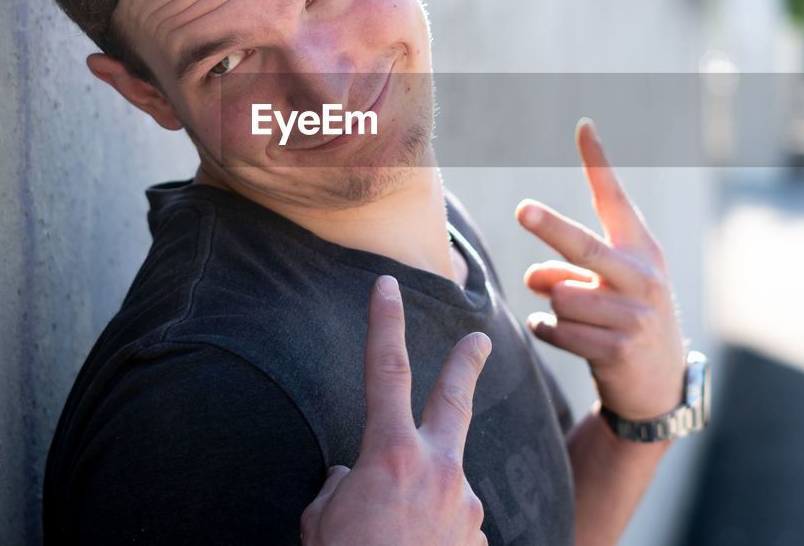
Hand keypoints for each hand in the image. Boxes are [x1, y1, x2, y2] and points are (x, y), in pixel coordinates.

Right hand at [300, 275, 490, 545]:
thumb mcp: (323, 520)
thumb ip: (344, 487)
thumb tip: (357, 481)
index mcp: (392, 454)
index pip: (384, 371)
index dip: (383, 323)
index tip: (386, 284)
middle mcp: (439, 470)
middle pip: (454, 400)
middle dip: (465, 363)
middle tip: (478, 338)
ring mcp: (466, 508)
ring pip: (446, 485)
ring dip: (426, 500)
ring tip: (397, 535)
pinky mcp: (479, 543)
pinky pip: (452, 533)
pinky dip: (433, 540)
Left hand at [516, 119, 685, 421]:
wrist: (659, 382)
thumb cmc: (624, 316)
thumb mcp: (608, 285)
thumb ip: (568, 270)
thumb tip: (532, 278)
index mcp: (641, 249)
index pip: (615, 199)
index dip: (598, 162)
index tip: (583, 127)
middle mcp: (642, 277)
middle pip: (583, 247)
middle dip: (551, 228)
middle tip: (523, 210)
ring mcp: (633, 315)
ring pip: (560, 296)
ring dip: (553, 306)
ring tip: (577, 318)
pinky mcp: (617, 349)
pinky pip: (557, 330)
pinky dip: (549, 332)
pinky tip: (569, 338)